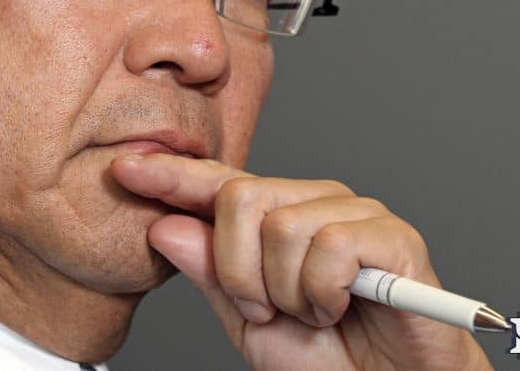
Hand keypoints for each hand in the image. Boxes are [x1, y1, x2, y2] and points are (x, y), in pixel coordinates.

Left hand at [111, 154, 491, 370]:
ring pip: (283, 227)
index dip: (173, 177)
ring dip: (288, 293)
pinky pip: (332, 246)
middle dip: (239, 271)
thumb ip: (212, 276)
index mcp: (277, 219)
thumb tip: (165, 228)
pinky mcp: (392, 235)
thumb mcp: (252, 324)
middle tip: (266, 309)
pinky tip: (342, 306)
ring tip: (314, 313)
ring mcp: (355, 212)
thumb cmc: (330, 358)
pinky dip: (325, 293)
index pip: (219, 185)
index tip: (127, 168)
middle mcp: (313, 202)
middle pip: (241, 198)